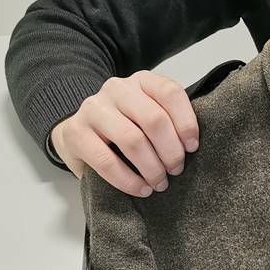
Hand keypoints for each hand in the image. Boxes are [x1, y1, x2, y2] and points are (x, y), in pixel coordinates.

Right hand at [50, 72, 198, 196]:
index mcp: (141, 80)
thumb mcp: (146, 113)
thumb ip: (167, 119)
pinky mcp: (76, 132)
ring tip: (159, 183)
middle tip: (177, 170)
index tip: (193, 147)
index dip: (187, 122)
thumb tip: (192, 147)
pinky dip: (128, 180)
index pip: (171, 93)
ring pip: (133, 140)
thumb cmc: (123, 125)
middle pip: (154, 119)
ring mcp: (94, 109)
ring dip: (152, 167)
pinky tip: (141, 188)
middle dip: (171, 151)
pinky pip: (106, 161)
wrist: (78, 129)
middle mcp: (117, 89)